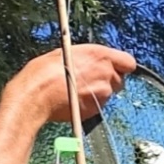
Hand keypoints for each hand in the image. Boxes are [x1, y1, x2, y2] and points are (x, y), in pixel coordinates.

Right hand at [1, 44, 137, 124]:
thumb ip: (87, 57)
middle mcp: (106, 74)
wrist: (35, 97)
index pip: (128, 62)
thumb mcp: (66, 53)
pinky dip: (90, 103)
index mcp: (100, 56)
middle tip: (90, 79)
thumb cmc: (44, 72)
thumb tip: (92, 60)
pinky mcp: (95, 110)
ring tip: (78, 90)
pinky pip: (99, 106)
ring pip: (108, 93)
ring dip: (98, 92)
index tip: (113, 67)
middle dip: (108, 79)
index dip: (121, 65)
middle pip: (119, 79)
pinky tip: (74, 100)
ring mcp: (102, 94)